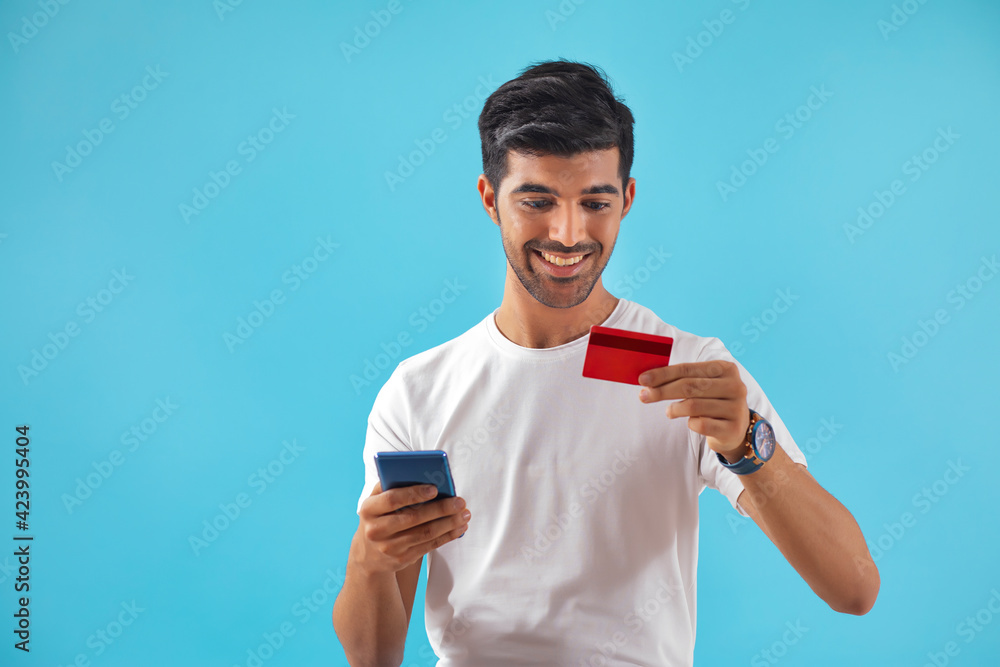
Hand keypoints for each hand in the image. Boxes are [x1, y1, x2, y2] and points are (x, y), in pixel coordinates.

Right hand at [352, 482, 470, 576]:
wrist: (368, 555)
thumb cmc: (378, 517)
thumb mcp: (376, 501)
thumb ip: (392, 486)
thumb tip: (422, 474)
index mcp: (368, 509)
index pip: (392, 499)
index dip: (414, 493)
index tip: (435, 488)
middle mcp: (376, 530)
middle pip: (413, 518)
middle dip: (440, 509)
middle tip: (460, 501)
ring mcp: (389, 547)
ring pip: (424, 533)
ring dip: (449, 523)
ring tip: (465, 514)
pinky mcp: (402, 559)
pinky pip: (429, 546)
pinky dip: (447, 536)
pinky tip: (459, 528)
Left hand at [637, 360, 750, 460]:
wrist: (735, 430)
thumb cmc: (712, 402)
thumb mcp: (703, 385)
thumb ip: (682, 378)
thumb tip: (647, 379)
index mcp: (726, 369)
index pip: (688, 369)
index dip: (663, 374)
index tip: (643, 379)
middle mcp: (734, 386)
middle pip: (689, 386)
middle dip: (662, 391)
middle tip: (643, 396)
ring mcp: (735, 408)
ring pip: (693, 406)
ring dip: (674, 409)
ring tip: (670, 411)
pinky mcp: (732, 428)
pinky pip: (701, 424)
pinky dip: (690, 423)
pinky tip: (690, 422)